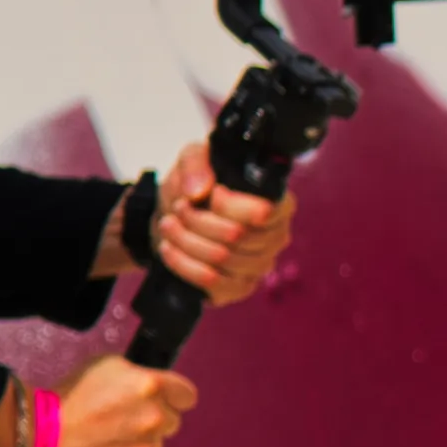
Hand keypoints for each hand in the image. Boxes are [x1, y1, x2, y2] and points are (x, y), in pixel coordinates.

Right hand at [33, 355, 197, 446]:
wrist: (38, 436)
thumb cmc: (69, 395)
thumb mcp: (106, 366)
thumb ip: (140, 375)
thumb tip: (157, 386)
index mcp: (150, 386)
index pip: (187, 396)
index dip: (173, 396)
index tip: (159, 399)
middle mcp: (154, 419)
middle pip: (172, 421)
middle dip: (152, 418)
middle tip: (120, 417)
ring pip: (154, 446)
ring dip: (137, 442)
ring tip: (105, 436)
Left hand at [144, 147, 288, 301]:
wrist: (176, 218)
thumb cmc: (194, 186)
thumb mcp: (193, 159)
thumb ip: (196, 164)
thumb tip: (199, 192)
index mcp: (278, 204)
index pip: (263, 212)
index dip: (229, 205)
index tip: (208, 193)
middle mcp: (277, 237)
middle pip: (237, 235)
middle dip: (198, 221)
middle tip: (177, 208)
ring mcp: (260, 266)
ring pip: (220, 257)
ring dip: (185, 240)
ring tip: (168, 225)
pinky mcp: (239, 288)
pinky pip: (211, 281)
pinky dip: (183, 263)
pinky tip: (169, 249)